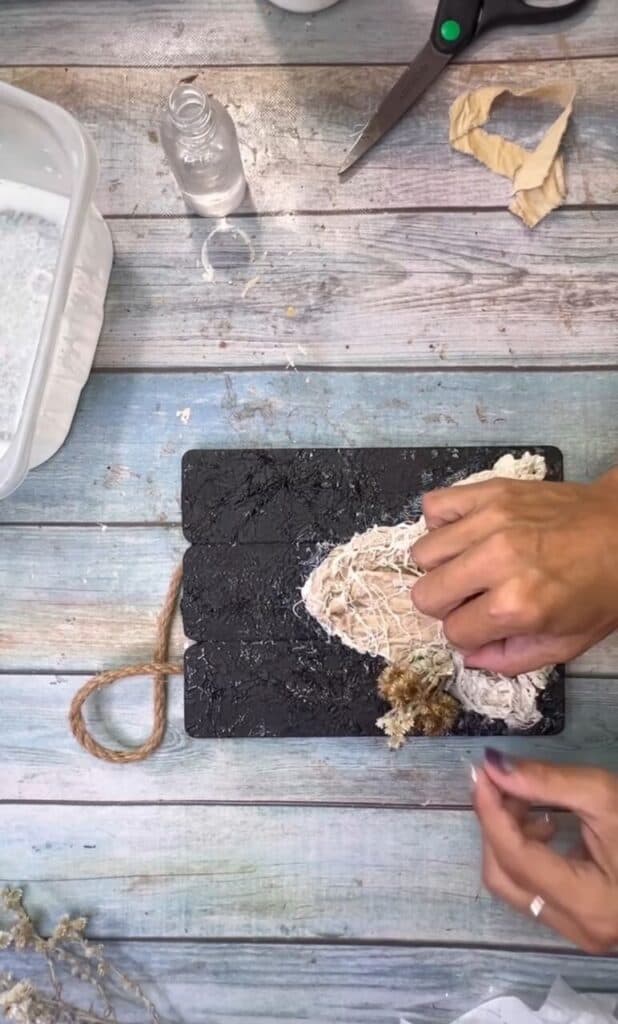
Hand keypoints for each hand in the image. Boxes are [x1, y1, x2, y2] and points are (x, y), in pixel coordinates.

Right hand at [411, 470, 617, 674]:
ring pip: (423, 553)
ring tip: (469, 565)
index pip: (453, 631)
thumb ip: (513, 659)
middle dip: (446, 605)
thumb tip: (472, 656)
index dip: (468, 634)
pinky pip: (434, 505)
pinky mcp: (491, 492)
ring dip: (442, 566)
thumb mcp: (568, 643)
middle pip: (426, 595)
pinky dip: (441, 523)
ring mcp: (490, 522)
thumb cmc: (603, 588)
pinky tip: (465, 535)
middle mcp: (496, 562)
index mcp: (516, 606)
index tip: (484, 625)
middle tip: (472, 598)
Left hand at [474, 751, 617, 952]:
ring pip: (517, 887)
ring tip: (532, 801)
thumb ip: (546, 781)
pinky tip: (549, 825)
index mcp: (589, 904)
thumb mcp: (606, 797)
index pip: (514, 856)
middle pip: (504, 877)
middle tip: (505, 783)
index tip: (481, 771)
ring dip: (511, 838)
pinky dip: (529, 854)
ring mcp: (583, 932)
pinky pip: (537, 891)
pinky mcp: (586, 922)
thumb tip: (492, 764)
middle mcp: (580, 928)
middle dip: (496, 825)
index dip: (490, 810)